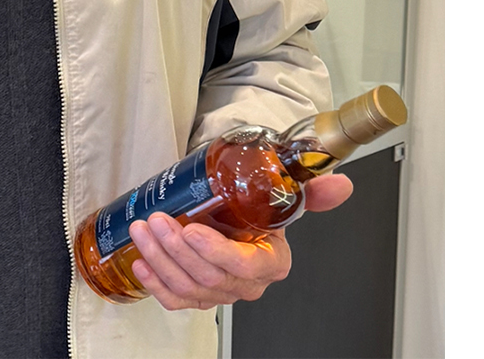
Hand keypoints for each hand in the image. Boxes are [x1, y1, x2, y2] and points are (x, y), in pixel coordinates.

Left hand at [126, 172, 353, 310]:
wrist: (241, 213)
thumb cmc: (260, 206)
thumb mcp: (285, 193)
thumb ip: (313, 189)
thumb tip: (341, 184)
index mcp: (271, 262)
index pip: (245, 267)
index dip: (215, 252)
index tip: (191, 229)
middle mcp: (247, 283)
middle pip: (210, 278)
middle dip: (176, 249)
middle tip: (156, 220)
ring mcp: (221, 292)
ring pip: (188, 288)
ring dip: (160, 260)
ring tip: (143, 230)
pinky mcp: (198, 295)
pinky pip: (175, 300)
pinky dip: (155, 283)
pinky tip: (141, 261)